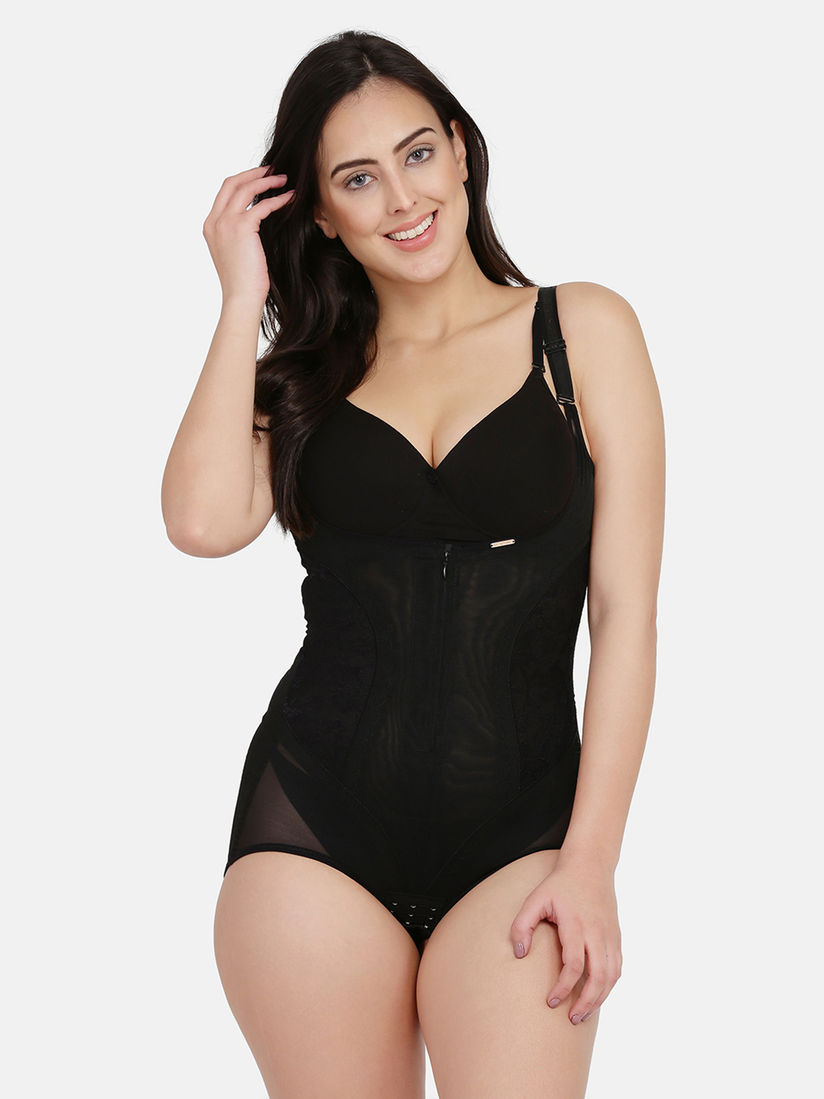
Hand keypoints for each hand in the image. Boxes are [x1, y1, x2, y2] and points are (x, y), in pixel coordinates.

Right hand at [202, 165, 295, 305]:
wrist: (241, 297)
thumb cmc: (243, 281)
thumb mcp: (235, 252)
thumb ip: (239, 233)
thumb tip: (258, 220)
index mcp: (210, 226)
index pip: (225, 192)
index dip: (243, 181)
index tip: (260, 178)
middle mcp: (214, 221)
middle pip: (232, 183)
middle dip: (253, 173)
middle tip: (273, 170)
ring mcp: (225, 223)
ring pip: (245, 188)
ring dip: (266, 181)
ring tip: (284, 180)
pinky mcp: (241, 228)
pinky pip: (261, 205)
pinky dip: (277, 199)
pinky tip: (289, 198)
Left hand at [510, 855, 621, 1024]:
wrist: (590, 866)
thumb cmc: (560, 884)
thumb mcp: (535, 899)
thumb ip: (522, 925)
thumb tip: (520, 954)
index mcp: (576, 924)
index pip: (573, 965)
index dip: (563, 987)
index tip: (551, 1001)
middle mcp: (597, 932)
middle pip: (598, 977)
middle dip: (586, 1003)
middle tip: (570, 1018)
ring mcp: (610, 936)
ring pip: (612, 976)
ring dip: (599, 999)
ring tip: (582, 1014)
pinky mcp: (616, 937)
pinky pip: (617, 968)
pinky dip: (608, 986)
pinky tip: (596, 995)